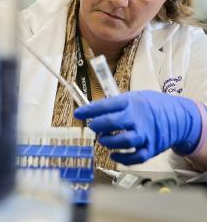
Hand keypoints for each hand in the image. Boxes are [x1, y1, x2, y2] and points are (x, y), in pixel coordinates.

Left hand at [74, 91, 201, 164]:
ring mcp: (145, 134)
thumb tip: (91, 110)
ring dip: (110, 142)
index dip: (89, 110)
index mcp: (131, 103)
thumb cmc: (149, 106)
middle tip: (93, 127)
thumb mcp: (133, 98)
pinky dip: (122, 158)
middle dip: (99, 125)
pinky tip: (113, 155)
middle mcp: (138, 118)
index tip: (78, 113)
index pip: (106, 105)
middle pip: (114, 122)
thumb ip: (115, 105)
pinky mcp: (151, 148)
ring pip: (125, 141)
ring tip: (103, 140)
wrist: (177, 116)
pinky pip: (136, 157)